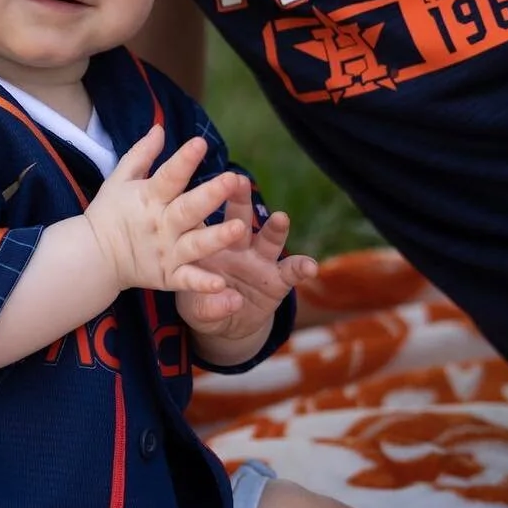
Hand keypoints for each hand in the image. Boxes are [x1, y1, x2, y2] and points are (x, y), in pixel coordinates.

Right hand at [84, 126, 246, 295]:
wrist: (93, 257)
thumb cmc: (110, 212)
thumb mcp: (120, 178)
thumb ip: (142, 154)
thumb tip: (160, 127)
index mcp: (149, 197)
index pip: (169, 176)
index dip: (184, 160)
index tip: (201, 143)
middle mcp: (161, 224)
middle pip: (188, 209)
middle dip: (210, 194)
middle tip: (231, 179)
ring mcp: (166, 252)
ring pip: (195, 245)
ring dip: (217, 237)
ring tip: (240, 228)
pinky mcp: (167, 277)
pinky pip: (187, 281)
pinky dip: (202, 284)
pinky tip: (222, 284)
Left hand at [176, 191, 317, 349]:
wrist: (228, 326)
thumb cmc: (203, 306)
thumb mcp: (197, 310)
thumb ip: (208, 308)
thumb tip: (232, 302)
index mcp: (207, 245)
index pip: (204, 220)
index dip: (204, 203)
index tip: (203, 191)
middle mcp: (235, 246)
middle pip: (237, 218)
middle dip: (239, 199)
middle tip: (240, 181)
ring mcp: (258, 260)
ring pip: (267, 239)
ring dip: (274, 228)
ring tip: (281, 218)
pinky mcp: (278, 279)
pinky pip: (291, 271)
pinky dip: (301, 268)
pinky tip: (310, 267)